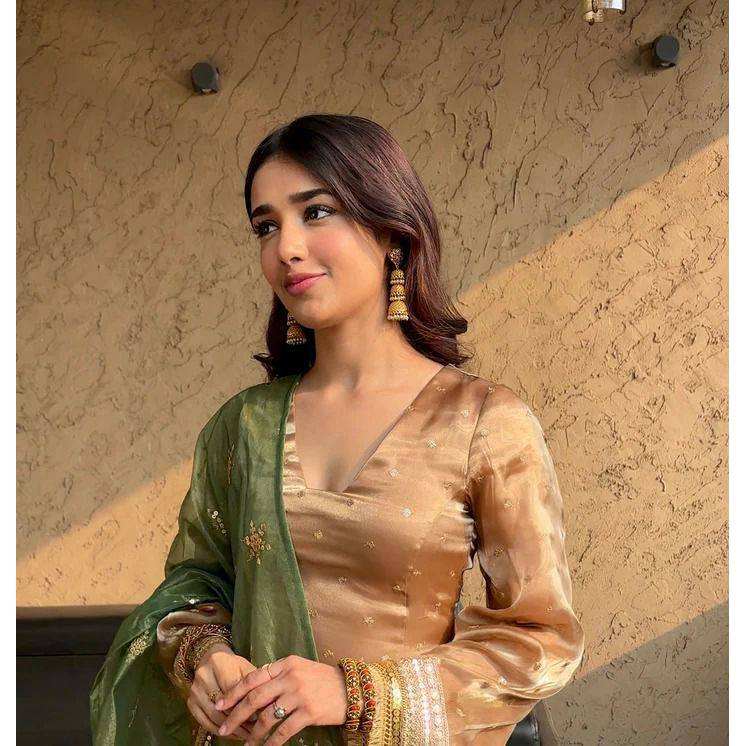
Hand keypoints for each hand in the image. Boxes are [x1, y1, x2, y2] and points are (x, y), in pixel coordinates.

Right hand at [187, 643, 256, 741]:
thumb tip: (266, 706)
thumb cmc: (233, 665)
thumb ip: (254, 684)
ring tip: (247, 735)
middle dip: (241, 721)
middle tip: (255, 731)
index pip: (234, 690)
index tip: (261, 718)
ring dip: (232, 730)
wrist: (210, 660)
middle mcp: (203, 677)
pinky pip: (205, 723)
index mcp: (219, 663)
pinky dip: (221, 731)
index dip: (248, 706)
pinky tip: (233, 735)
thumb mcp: (245, 667)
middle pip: (223, 706)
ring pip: (215, 718)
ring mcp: (194, 691)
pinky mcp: (190, 703)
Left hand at [214, 654, 347, 744]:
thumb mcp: (300, 669)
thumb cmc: (322, 680)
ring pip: (267, 717)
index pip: (253, 678)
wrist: (351, 688)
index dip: (234, 692)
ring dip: (254, 733)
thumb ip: (279, 676)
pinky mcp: (309, 712)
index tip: (220, 704)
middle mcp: (291, 677)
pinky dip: (272, 743)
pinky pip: (284, 731)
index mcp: (286, 664)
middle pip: (255, 698)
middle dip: (236, 715)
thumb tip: (252, 691)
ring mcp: (300, 694)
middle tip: (224, 728)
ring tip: (246, 744)